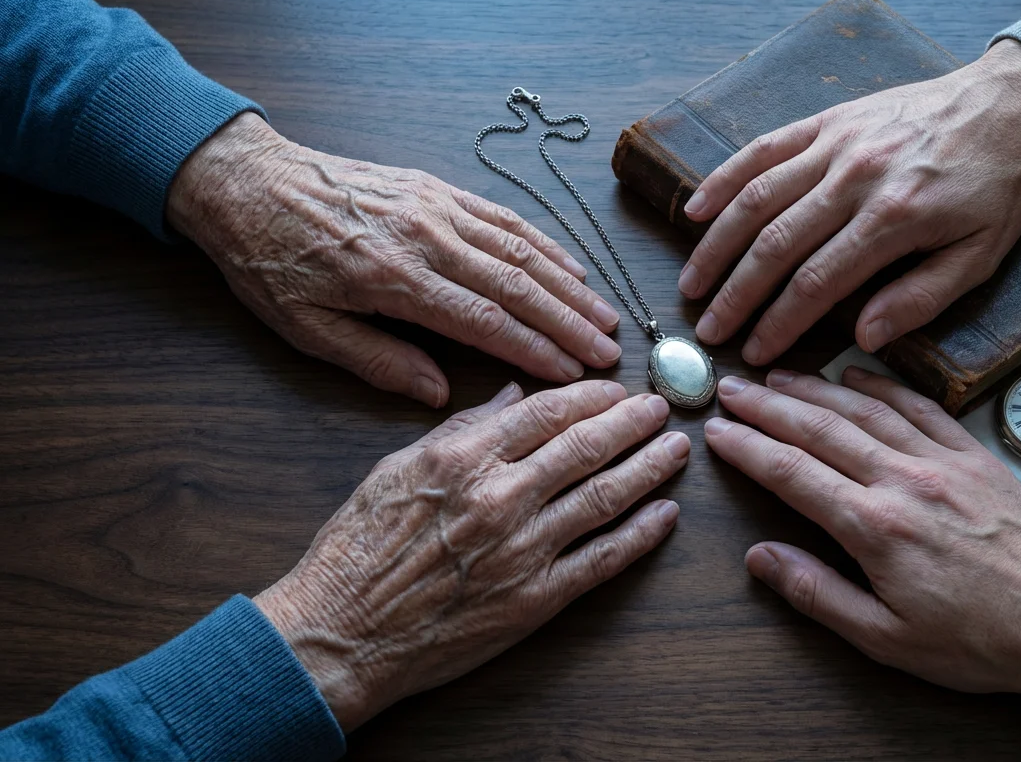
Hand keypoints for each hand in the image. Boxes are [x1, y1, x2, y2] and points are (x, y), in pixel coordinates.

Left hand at [169, 114, 622, 406]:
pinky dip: (545, 244)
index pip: (485, 321)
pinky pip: (503, 217)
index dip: (536, 350)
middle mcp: (426, 238)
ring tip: (605, 316)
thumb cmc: (271, 263)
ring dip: (569, 285)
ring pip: (521, 249)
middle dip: (570, 322)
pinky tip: (571, 267)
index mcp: (394, 279)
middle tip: (610, 354)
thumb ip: (377, 361)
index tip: (574, 375)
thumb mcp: (307, 329)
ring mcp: (436, 207)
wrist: (247, 181)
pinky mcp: (436, 188)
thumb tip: (437, 393)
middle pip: (518, 284)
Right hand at [253, 381, 687, 729]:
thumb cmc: (357, 553)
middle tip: (662, 407)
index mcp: (463, 459)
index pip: (546, 412)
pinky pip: (602, 560)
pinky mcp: (535, 600)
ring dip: (649, 469)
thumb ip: (458, 430)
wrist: (342, 634)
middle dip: (632, 422)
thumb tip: (509, 397)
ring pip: (605, 497)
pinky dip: (641, 535)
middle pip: (585, 447)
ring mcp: (523, 550)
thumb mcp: (395, 470)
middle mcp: (500, 498)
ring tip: (675, 448)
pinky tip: (666, 515)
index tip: (617, 388)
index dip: (591, 396)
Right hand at [679, 40, 1020, 363]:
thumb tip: (863, 337)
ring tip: (694, 283)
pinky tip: (696, 211)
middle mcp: (855, 179)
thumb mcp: (980, 255)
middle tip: (709, 330)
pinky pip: (764, 150)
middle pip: (775, 245)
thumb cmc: (996, 186)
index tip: (754, 353)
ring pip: (758, 198)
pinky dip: (725, 179)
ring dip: (718, 245)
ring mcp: (836, 145)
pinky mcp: (827, 121)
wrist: (1007, 105)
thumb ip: (921, 298)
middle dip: (736, 295)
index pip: (817, 283)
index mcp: (893, 219)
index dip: (779, 323)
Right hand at [703, 369, 1020, 695]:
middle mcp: (906, 482)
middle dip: (769, 406)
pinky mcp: (978, 458)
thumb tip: (760, 558)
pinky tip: (858, 375)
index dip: (748, 447)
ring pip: (867, 410)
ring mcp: (945, 463)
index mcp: (876, 529)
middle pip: (821, 429)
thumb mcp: (887, 640)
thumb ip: (818, 594)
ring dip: (816, 387)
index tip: (717, 430)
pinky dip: (885, 387)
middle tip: (730, 387)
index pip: (793, 473)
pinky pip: (923, 408)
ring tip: (778, 375)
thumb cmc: (979, 644)